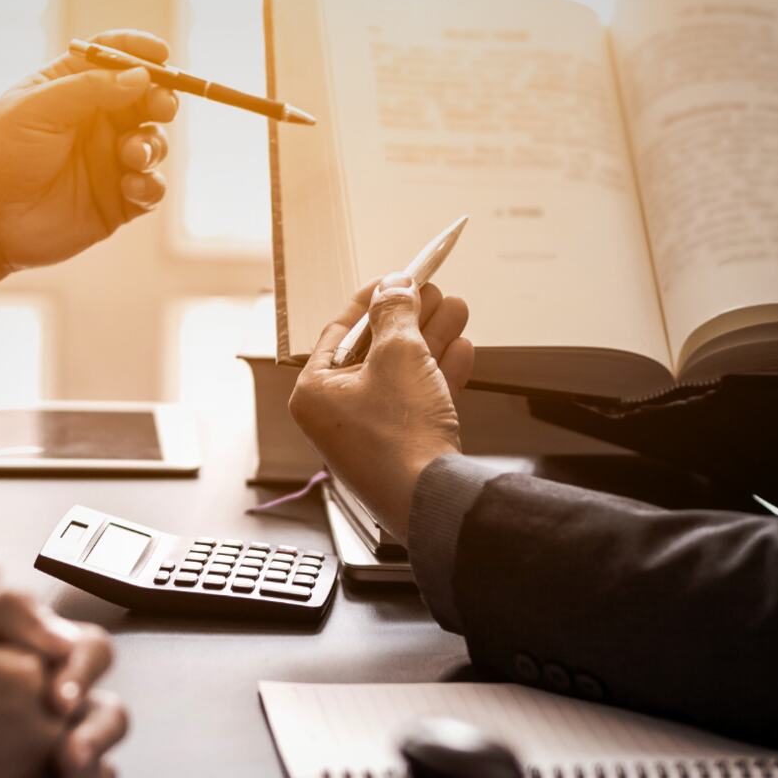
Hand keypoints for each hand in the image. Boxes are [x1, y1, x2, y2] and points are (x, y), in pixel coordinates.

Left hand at [0, 30, 178, 291]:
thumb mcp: (37, 109)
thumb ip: (88, 89)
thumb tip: (141, 76)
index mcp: (72, 89)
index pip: (114, 60)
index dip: (139, 52)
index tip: (161, 54)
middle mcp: (96, 122)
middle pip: (146, 100)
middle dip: (161, 99)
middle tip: (162, 107)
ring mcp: (109, 162)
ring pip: (154, 143)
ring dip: (152, 145)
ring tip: (132, 155)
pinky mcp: (118, 201)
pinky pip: (151, 189)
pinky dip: (151, 185)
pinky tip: (132, 186)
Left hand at [0, 578, 126, 777]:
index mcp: (24, 659)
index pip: (81, 649)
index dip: (78, 669)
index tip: (55, 696)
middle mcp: (44, 705)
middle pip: (104, 707)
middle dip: (96, 730)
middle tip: (65, 756)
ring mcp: (43, 755)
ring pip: (96, 760)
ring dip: (90, 777)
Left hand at [289, 274, 474, 543]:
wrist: (432, 499)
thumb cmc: (400, 436)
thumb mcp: (398, 355)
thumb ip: (395, 312)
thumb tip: (395, 286)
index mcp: (315, 391)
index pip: (339, 331)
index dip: (371, 299)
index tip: (395, 278)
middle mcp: (336, 413)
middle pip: (375, 350)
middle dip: (410, 317)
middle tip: (433, 290)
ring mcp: (370, 433)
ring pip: (402, 373)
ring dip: (432, 339)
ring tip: (457, 308)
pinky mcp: (402, 447)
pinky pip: (418, 399)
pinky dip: (440, 373)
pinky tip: (462, 348)